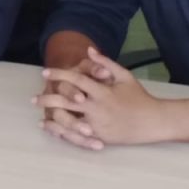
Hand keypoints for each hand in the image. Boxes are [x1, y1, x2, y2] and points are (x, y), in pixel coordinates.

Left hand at [35, 48, 166, 146]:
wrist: (154, 121)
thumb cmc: (139, 97)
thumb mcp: (124, 75)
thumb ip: (105, 63)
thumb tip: (89, 50)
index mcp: (103, 92)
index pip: (76, 80)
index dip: (59, 74)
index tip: (45, 72)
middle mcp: (98, 109)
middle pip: (67, 102)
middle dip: (48, 99)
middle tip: (34, 98)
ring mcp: (99, 125)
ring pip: (70, 122)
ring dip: (53, 119)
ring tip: (40, 117)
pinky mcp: (101, 137)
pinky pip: (78, 137)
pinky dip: (64, 134)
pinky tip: (55, 131)